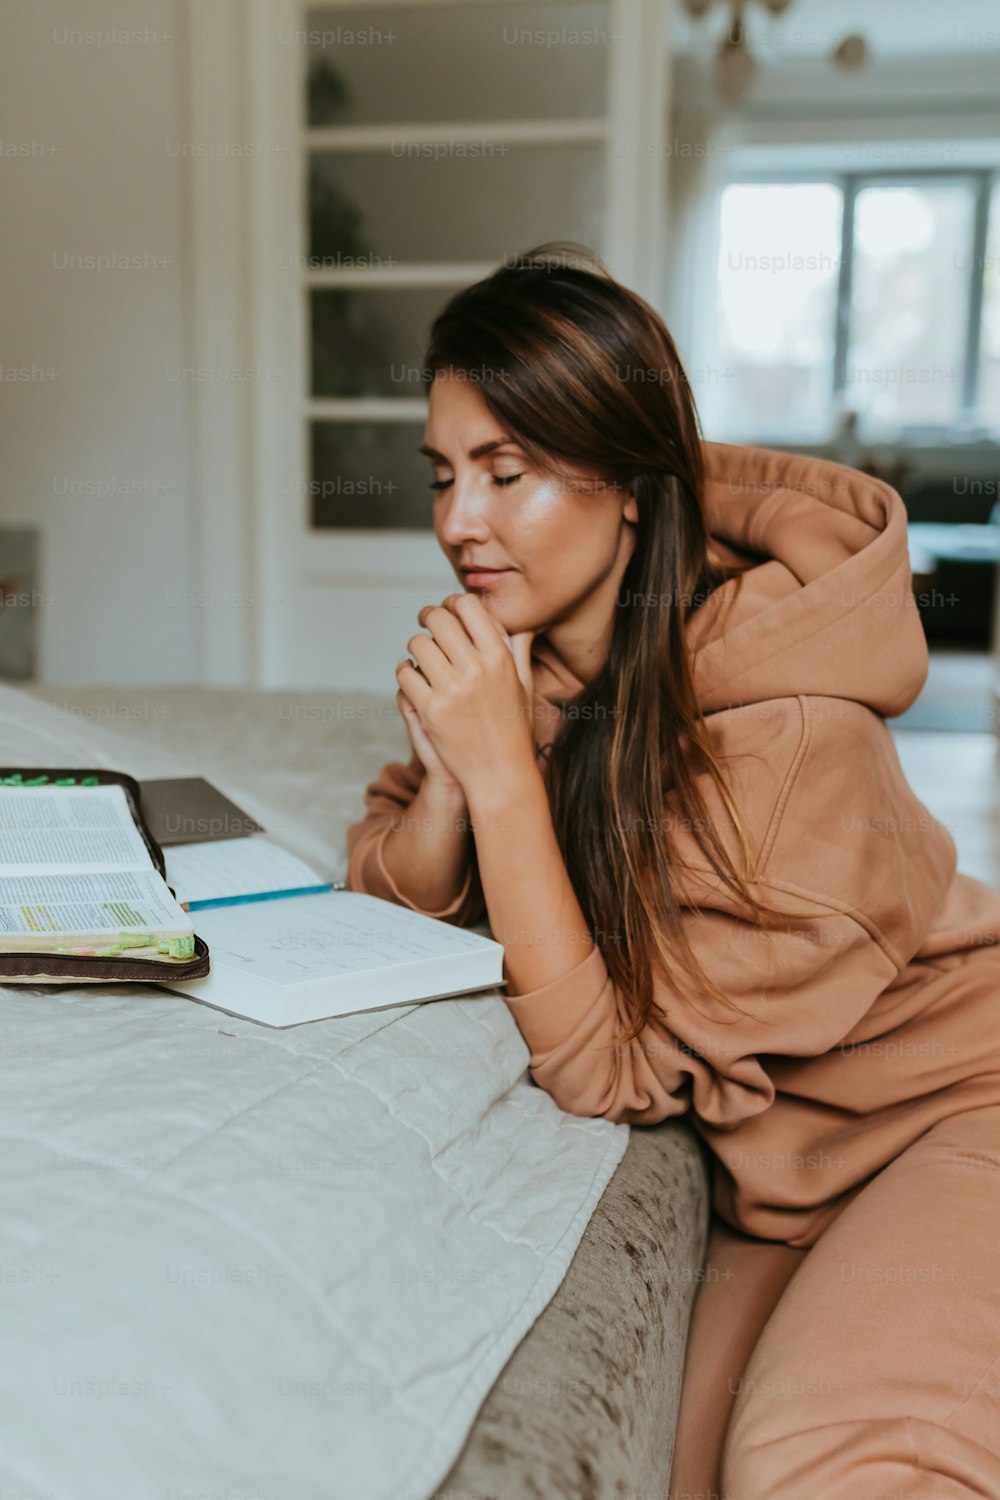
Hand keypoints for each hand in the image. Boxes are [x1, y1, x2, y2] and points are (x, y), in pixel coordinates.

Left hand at [396, 593, 537, 796]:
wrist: (499, 774)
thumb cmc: (514, 729)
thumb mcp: (524, 685)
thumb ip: (520, 649)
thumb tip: (526, 622)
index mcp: (500, 658)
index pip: (468, 606)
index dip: (453, 602)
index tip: (448, 609)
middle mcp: (476, 669)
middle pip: (439, 620)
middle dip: (429, 616)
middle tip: (426, 621)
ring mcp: (450, 690)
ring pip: (417, 644)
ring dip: (417, 645)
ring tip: (422, 653)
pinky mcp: (429, 710)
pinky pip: (405, 674)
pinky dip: (405, 671)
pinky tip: (413, 675)